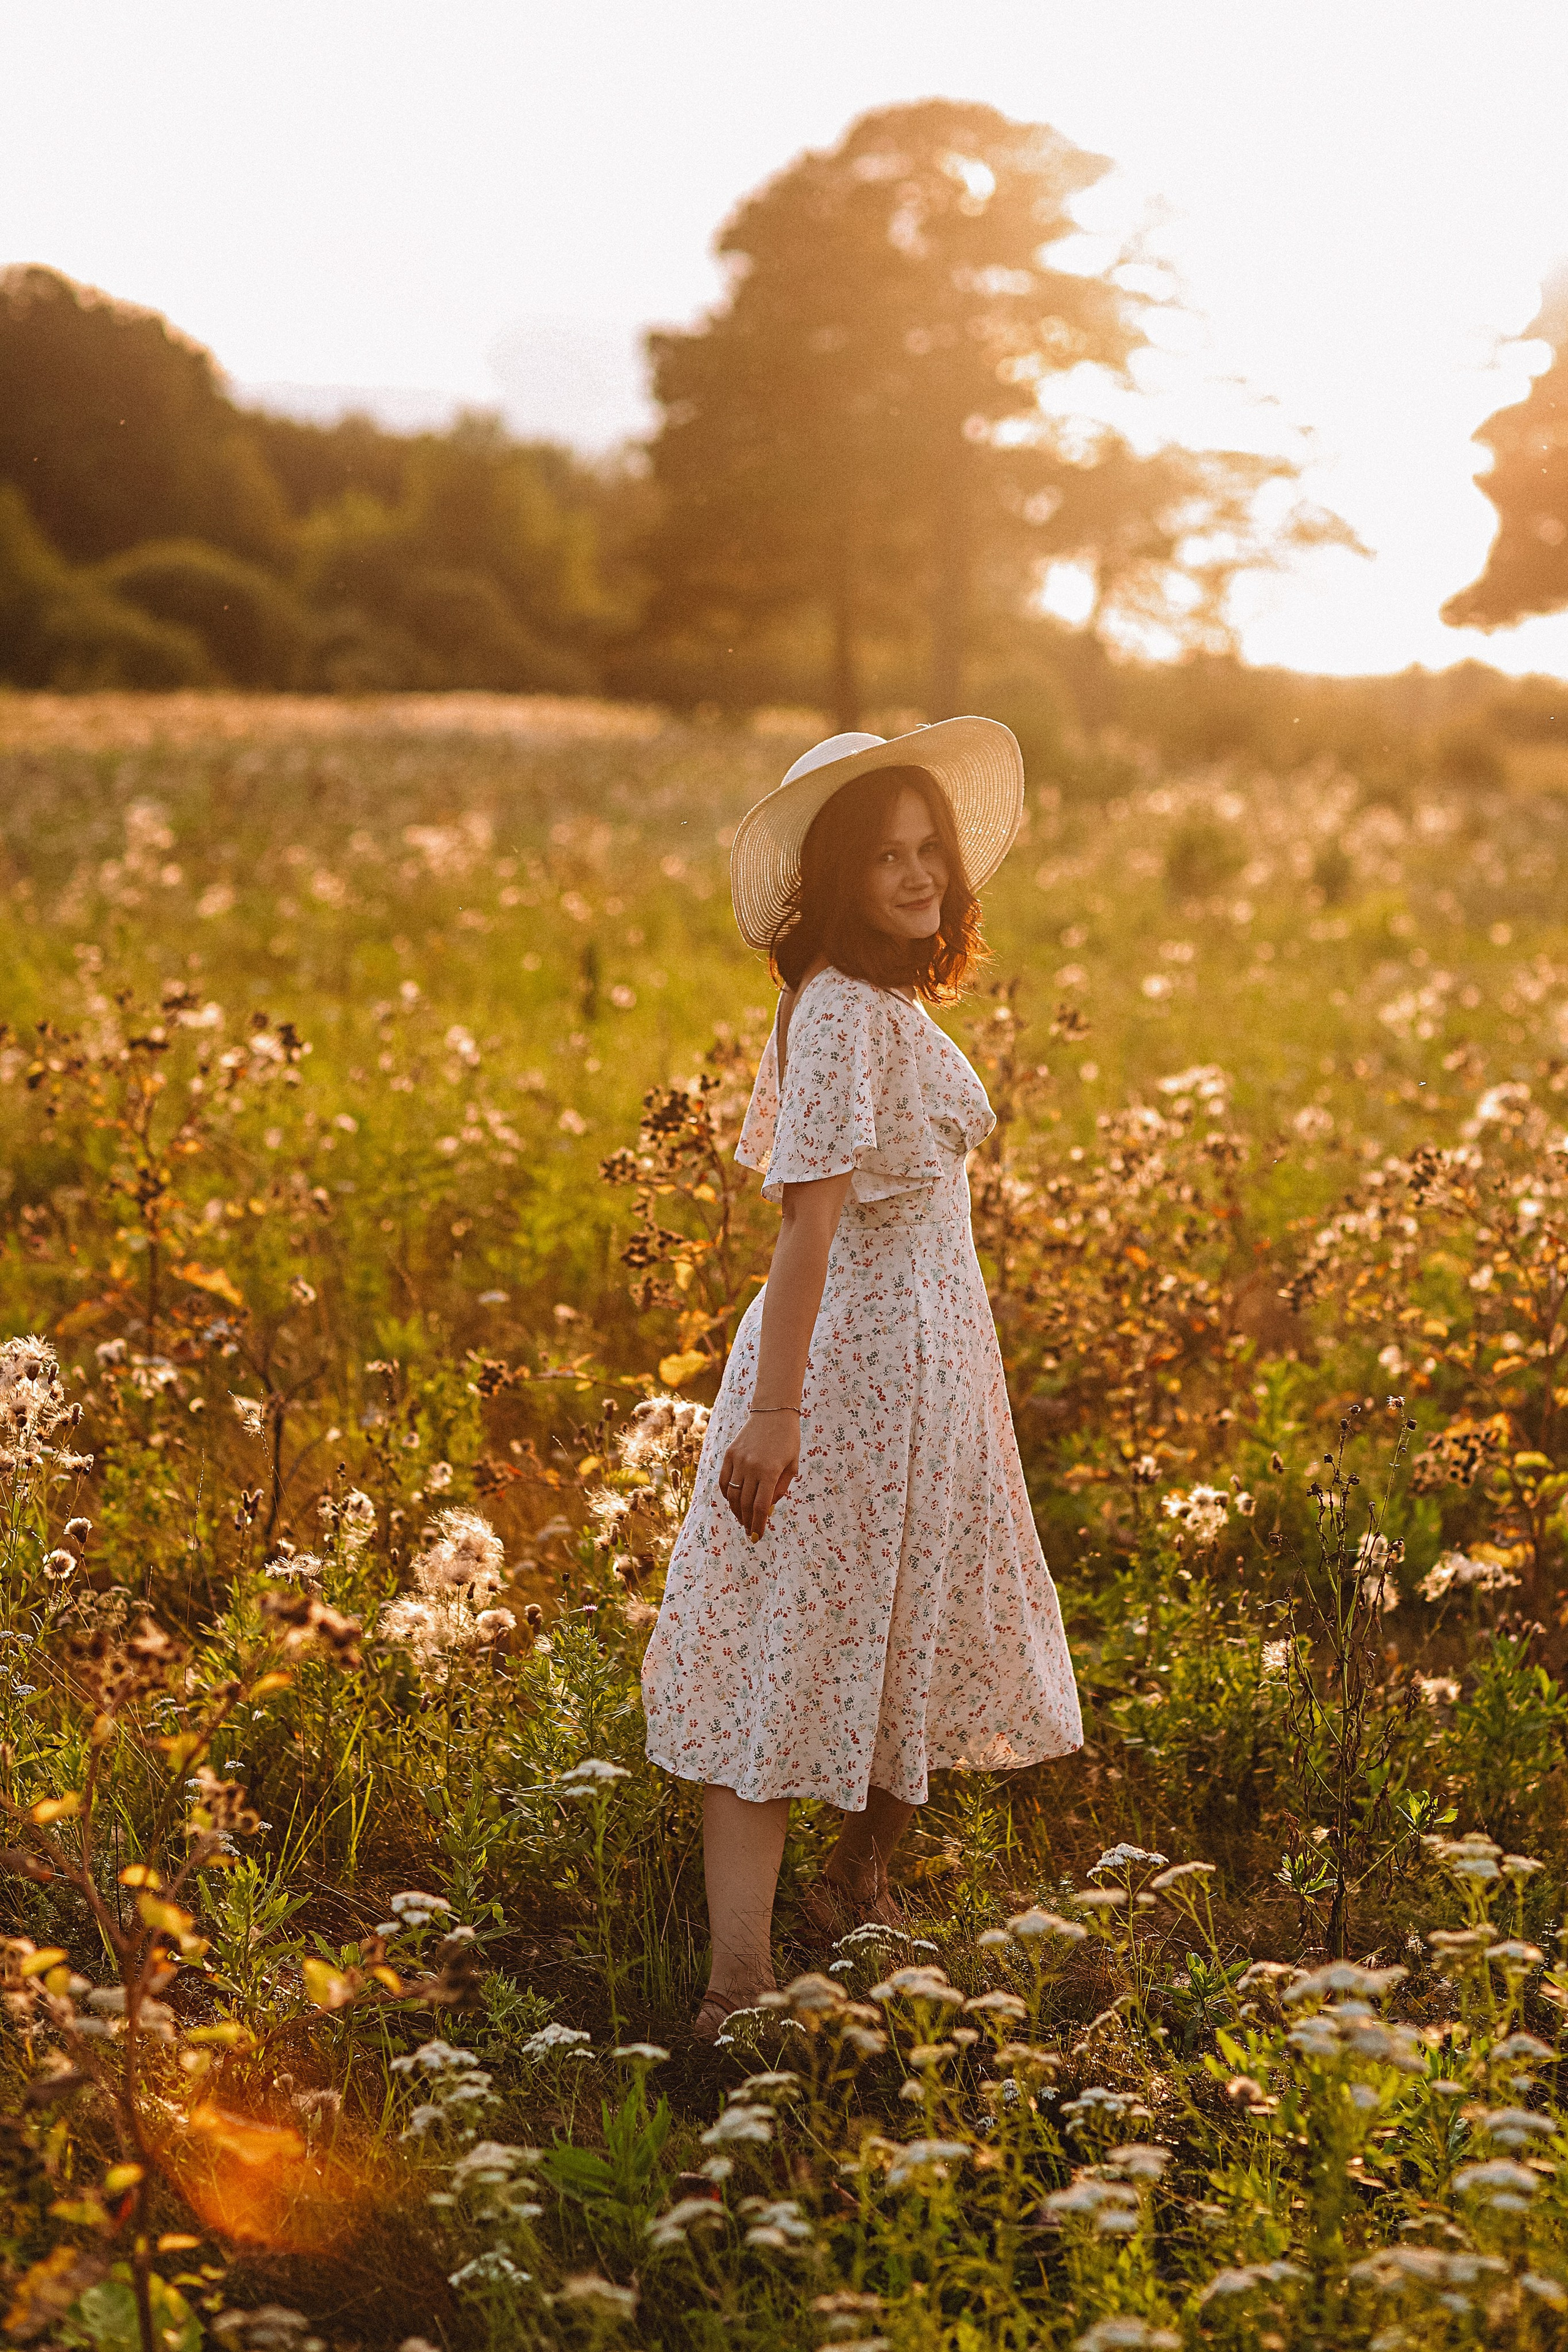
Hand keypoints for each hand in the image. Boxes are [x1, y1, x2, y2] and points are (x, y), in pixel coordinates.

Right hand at [718, 1412, 799, 1539]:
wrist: (773, 1412)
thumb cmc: (788, 1440)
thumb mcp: (792, 1465)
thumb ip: (781, 1488)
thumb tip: (768, 1508)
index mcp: (770, 1471)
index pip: (761, 1506)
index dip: (758, 1524)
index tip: (757, 1536)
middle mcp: (752, 1467)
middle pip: (746, 1504)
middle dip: (748, 1522)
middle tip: (750, 1532)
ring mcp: (738, 1460)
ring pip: (732, 1495)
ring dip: (736, 1511)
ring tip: (742, 1520)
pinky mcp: (729, 1454)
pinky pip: (724, 1480)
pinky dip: (727, 1494)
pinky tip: (733, 1502)